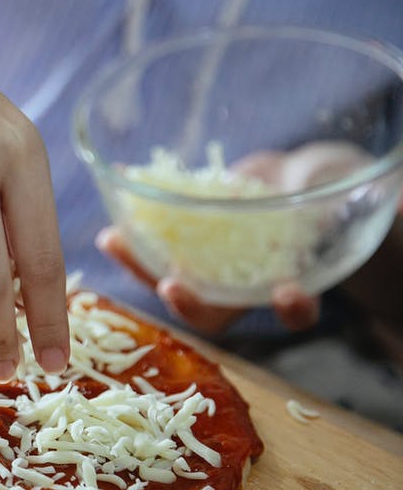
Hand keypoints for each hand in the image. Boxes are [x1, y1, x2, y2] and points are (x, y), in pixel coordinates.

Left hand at [98, 141, 375, 334]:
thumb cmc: (334, 188)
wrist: (302, 178)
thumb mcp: (344, 192)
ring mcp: (212, 262)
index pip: (294, 311)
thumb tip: (392, 199)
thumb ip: (354, 201)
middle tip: (170, 283)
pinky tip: (116, 184)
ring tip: (114, 240)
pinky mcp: (189, 235)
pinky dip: (135, 216)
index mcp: (293, 282)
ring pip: (174, 272)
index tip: (288, 292)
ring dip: (142, 261)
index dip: (291, 308)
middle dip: (188, 299)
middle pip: (215, 306)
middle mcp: (245, 284)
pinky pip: (157, 234)